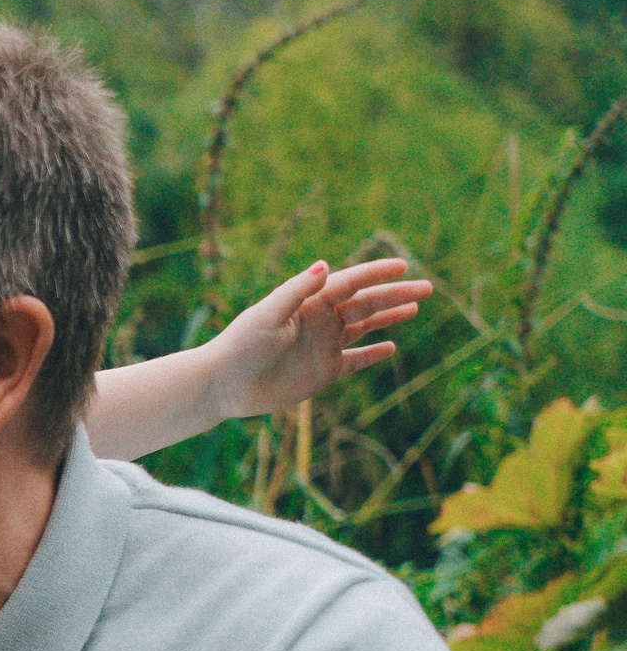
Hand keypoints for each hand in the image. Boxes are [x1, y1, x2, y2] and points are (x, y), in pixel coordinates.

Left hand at [206, 257, 432, 420]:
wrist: (223, 385)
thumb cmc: (240, 346)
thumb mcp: (267, 315)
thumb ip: (296, 291)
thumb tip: (324, 265)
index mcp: (309, 303)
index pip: (350, 283)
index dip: (377, 274)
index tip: (403, 266)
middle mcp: (320, 321)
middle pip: (366, 304)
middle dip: (395, 295)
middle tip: (427, 287)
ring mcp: (323, 346)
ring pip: (365, 328)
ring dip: (389, 317)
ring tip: (414, 307)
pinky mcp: (323, 372)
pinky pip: (354, 360)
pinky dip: (372, 354)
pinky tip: (391, 347)